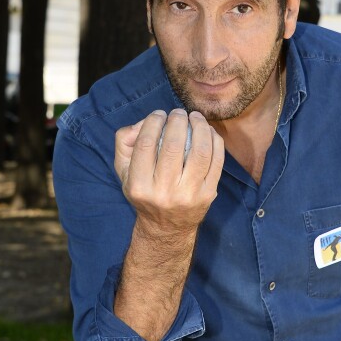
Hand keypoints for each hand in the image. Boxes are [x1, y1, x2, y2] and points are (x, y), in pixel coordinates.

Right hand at [115, 108, 224, 233]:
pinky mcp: (208, 194)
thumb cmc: (145, 191)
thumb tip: (144, 122)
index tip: (159, 114)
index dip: (154, 122)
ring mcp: (189, 195)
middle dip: (178, 121)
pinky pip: (216, 160)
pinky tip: (208, 131)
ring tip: (195, 117)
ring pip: (200, 151)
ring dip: (200, 127)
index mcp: (139, 186)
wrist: (167, 227)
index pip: (146, 144)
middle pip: (174, 146)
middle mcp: (164, 192)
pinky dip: (214, 140)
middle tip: (178, 113)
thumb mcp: (124, 171)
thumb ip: (125, 141)